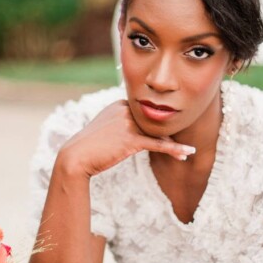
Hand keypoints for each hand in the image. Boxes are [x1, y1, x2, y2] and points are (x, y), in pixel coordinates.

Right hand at [58, 100, 194, 177]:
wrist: (75, 157)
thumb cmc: (89, 147)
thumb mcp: (104, 129)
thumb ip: (119, 124)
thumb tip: (129, 132)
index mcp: (120, 105)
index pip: (146, 112)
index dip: (159, 123)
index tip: (170, 132)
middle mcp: (126, 110)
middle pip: (155, 120)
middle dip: (170, 132)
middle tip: (183, 142)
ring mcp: (129, 124)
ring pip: (159, 132)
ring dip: (174, 143)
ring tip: (187, 152)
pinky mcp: (131, 139)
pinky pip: (159, 144)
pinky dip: (175, 149)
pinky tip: (187, 153)